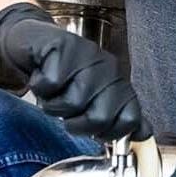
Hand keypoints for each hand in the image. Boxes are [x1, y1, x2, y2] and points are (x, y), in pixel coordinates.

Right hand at [0, 2, 148, 140]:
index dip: (107, 133)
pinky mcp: (62, 47)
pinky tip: (41, 75)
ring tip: (52, 91)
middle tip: (65, 109)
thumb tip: (143, 134)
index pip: (129, 119)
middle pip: (99, 117)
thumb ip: (117, 116)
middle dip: (75, 123)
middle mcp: (107, 67)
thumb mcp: (91, 98)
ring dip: (52, 104)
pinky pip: (50, 85)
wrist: (32, 42)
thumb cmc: (61, 75)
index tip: (91, 129)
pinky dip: (39, 87)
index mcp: (118, 82)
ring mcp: (87, 55)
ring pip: (71, 102)